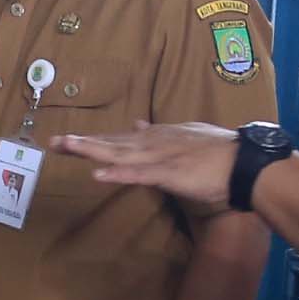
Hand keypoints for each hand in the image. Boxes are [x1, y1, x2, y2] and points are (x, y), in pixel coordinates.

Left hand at [61, 122, 242, 213]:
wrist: (245, 164)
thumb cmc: (220, 153)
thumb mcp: (187, 135)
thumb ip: (161, 131)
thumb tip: (138, 124)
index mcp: (158, 137)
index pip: (120, 139)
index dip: (95, 140)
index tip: (70, 141)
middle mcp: (154, 143)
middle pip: (112, 143)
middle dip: (83, 143)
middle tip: (53, 143)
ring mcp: (160, 157)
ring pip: (120, 154)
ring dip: (93, 151)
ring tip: (67, 147)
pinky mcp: (170, 173)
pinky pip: (139, 174)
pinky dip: (119, 174)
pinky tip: (98, 175)